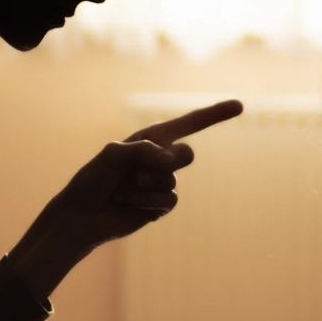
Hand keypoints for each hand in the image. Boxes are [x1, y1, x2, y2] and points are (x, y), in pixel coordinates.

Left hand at [9, 99, 243, 298]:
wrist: (82, 215)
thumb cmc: (92, 180)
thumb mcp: (111, 155)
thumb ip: (142, 150)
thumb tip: (168, 161)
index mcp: (150, 139)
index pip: (188, 124)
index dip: (214, 114)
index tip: (239, 106)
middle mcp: (159, 159)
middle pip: (186, 155)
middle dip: (168, 161)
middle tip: (141, 170)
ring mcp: (161, 183)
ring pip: (173, 180)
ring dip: (146, 186)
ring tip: (123, 190)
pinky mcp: (160, 206)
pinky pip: (170, 201)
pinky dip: (149, 202)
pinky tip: (130, 204)